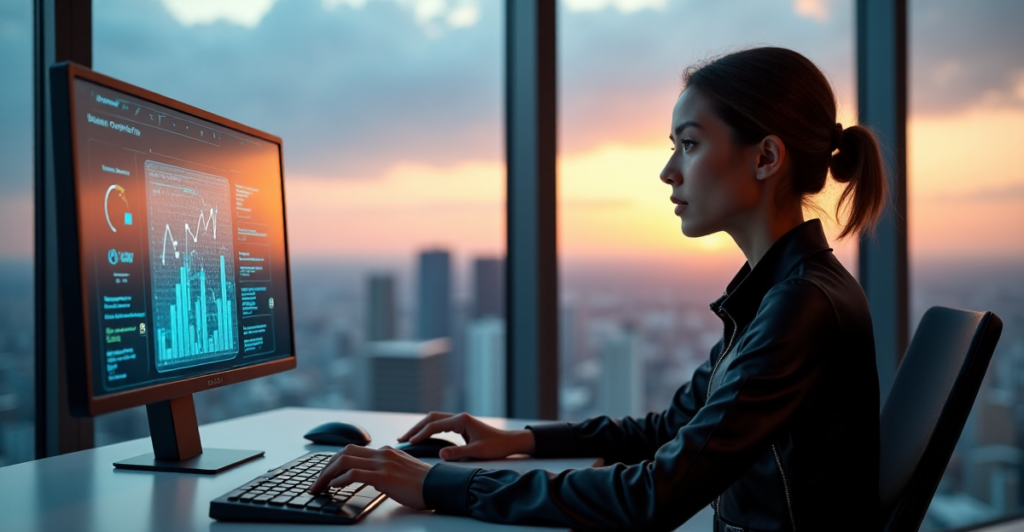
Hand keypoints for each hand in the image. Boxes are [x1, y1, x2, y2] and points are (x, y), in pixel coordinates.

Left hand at [309, 444, 431, 509]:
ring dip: (327, 475)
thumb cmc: (423, 484)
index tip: (326, 474)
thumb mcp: (402, 472)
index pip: (353, 451)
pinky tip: (333, 487)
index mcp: (386, 452)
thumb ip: (385, 471)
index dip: (335, 461)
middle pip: (344, 453)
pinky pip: (354, 475)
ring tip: (319, 487)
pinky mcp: (384, 476)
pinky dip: (339, 480)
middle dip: (326, 467)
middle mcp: (382, 454)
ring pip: (345, 462)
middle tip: (317, 482)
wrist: (439, 486)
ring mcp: (383, 464)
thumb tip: (369, 479)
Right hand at [398, 411, 535, 460]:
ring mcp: (459, 420)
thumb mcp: (478, 452)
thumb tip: (441, 455)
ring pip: (434, 420)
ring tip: (407, 438)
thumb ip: (458, 453)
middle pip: (431, 418)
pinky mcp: (460, 425)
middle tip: (401, 439)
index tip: (410, 442)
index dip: (421, 434)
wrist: (509, 441)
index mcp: (461, 420)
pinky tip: (422, 437)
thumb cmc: (496, 446)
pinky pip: (440, 424)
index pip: (435, 425)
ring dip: (420, 427)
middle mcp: (459, 417)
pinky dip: (428, 429)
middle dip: (415, 428)